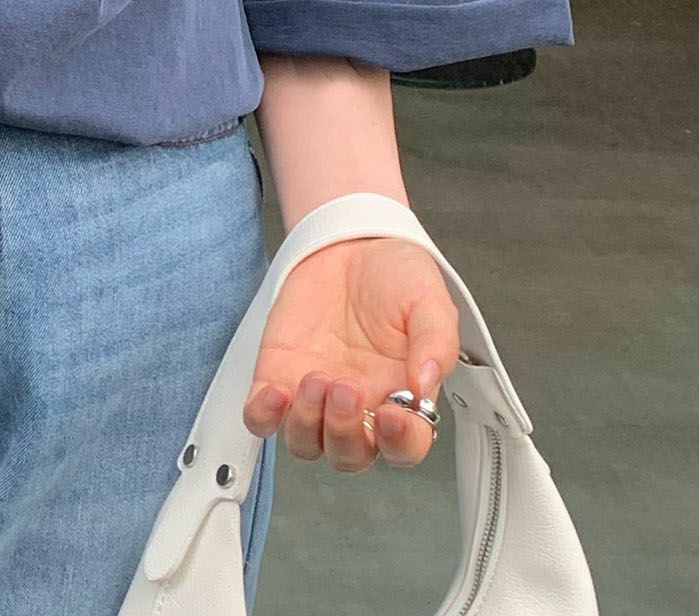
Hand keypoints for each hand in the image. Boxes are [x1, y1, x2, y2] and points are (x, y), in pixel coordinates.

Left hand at [241, 236, 460, 471]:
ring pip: (306, 443)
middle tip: (346, 388)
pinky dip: (263, 416)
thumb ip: (436, 342)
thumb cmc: (393, 276)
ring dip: (308, 423)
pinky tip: (275, 392)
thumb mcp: (429, 300)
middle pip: (350, 455)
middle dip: (345, 433)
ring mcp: (315, 396)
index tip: (393, 416)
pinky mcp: (278, 375)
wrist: (349, 243)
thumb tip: (428, 384)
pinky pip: (262, 418)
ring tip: (315, 379)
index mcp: (401, 398)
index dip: (400, 442)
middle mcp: (358, 407)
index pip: (405, 447)